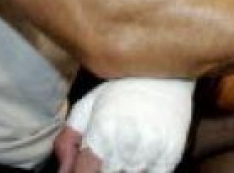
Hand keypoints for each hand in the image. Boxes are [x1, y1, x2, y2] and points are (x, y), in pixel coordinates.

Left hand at [58, 77, 194, 172]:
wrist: (164, 70)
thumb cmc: (121, 88)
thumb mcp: (86, 107)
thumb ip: (67, 141)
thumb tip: (62, 171)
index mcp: (102, 134)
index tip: (85, 166)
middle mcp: (127, 146)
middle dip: (103, 167)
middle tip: (105, 153)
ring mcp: (151, 152)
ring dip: (124, 168)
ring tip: (124, 151)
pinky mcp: (172, 153)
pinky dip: (145, 169)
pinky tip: (141, 155)